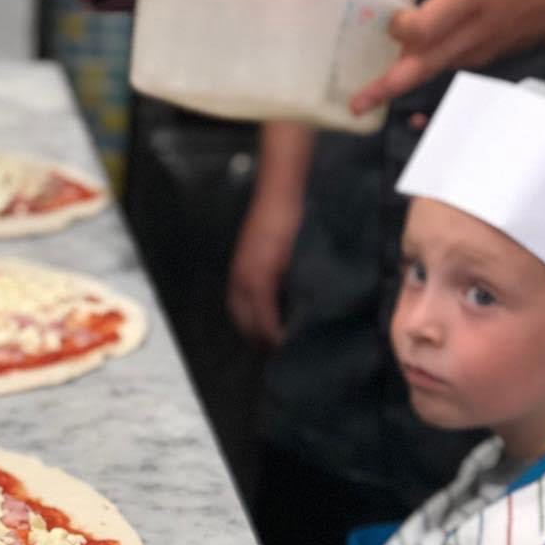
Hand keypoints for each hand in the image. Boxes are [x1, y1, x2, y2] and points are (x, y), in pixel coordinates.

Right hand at [225, 189, 301, 346]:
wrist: (280, 191)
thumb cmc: (298, 223)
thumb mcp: (305, 260)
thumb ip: (304, 290)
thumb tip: (307, 317)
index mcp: (260, 283)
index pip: (264, 326)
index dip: (277, 342)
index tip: (293, 352)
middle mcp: (243, 282)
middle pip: (246, 325)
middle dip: (261, 341)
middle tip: (282, 352)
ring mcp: (237, 273)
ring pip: (238, 314)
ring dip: (251, 329)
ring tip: (269, 339)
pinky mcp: (239, 265)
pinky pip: (236, 299)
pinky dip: (246, 313)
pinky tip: (260, 315)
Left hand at [350, 0, 544, 114]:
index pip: (424, 27)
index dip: (400, 27)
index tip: (389, 20)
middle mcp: (467, 33)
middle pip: (421, 66)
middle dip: (386, 87)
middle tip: (355, 106)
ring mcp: (470, 54)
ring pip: (427, 73)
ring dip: (394, 86)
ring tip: (362, 101)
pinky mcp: (471, 64)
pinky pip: (438, 69)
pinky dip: (415, 72)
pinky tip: (393, 72)